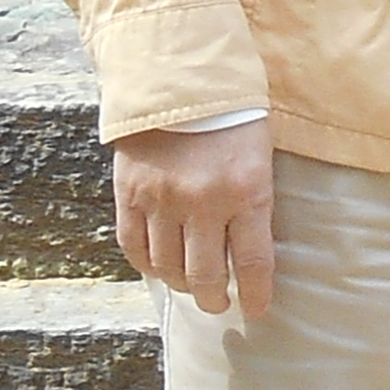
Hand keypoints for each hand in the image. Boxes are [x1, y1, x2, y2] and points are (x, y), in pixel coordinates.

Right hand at [109, 124, 279, 323]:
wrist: (179, 79)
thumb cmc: (232, 117)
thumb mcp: (259, 157)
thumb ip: (253, 204)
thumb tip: (248, 255)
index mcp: (246, 191)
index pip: (254, 263)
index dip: (255, 294)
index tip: (255, 310)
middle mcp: (203, 202)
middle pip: (206, 275)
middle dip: (214, 297)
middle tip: (218, 302)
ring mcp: (162, 200)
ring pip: (168, 268)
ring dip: (181, 284)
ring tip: (190, 285)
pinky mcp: (130, 194)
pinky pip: (135, 247)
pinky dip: (147, 265)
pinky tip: (159, 266)